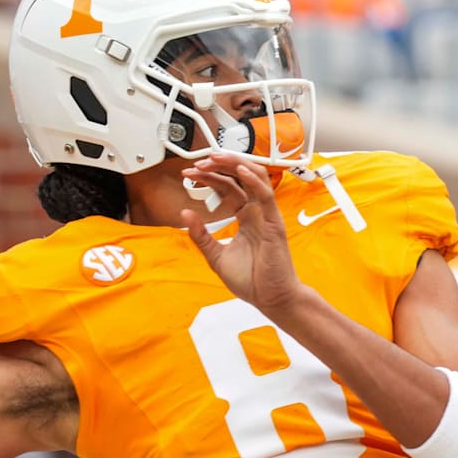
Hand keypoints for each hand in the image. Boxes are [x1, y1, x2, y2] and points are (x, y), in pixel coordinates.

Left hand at [180, 153, 302, 317]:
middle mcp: (256, 211)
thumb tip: (185, 214)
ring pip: (254, 177)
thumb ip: (201, 235)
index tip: (189, 173)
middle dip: (219, 165)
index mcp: (245, 216)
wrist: (270, 298)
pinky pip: (265, 195)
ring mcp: (266, 215)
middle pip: (239, 177)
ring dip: (234, 164)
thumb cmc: (251, 280)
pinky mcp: (273, 222)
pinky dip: (253, 180)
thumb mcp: (216, 255)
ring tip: (215, 159)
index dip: (209, 177)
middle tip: (198, 161)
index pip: (227, 187)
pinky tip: (239, 170)